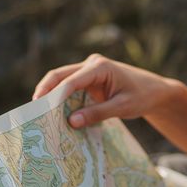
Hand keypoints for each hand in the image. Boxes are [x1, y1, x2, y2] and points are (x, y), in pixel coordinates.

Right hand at [32, 54, 177, 127]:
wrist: (154, 91)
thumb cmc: (142, 96)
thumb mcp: (122, 107)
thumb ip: (97, 113)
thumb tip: (70, 122)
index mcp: (100, 67)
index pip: (72, 80)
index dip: (55, 94)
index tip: (41, 108)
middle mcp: (91, 64)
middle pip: (59, 76)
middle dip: (45, 92)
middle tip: (32, 112)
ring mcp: (88, 70)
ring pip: (61, 81)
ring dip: (50, 96)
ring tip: (38, 115)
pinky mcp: (88, 79)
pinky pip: (69, 88)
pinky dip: (60, 99)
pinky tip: (53, 114)